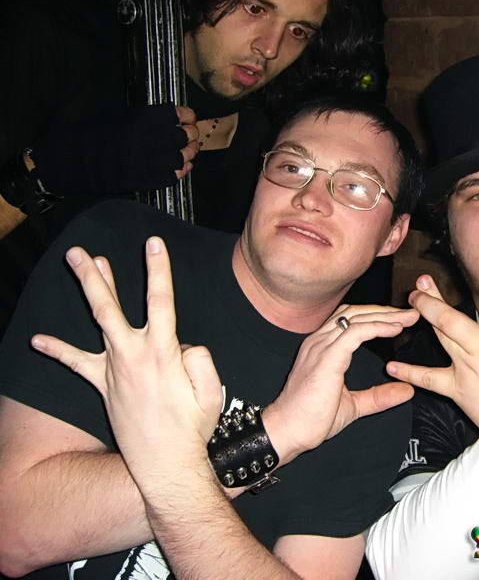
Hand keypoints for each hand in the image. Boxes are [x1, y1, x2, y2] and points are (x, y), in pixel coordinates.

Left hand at [30, 237, 222, 479]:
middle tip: (82, 252)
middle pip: (108, 307)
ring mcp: (114, 370)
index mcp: (163, 354)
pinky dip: (58, 350)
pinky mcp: (103, 385)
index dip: (158, 270)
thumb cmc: (193, 427)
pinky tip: (37, 340)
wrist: (165, 463)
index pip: (161, 302)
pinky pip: (77, 364)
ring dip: (87, 292)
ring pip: (96, 323)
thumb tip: (182, 344)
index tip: (154, 244)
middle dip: (96, 277)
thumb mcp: (212, 390)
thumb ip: (200, 357)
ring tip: (79, 265)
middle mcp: (132, 356)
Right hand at [33, 103, 199, 194]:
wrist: (59, 165)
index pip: (172, 115)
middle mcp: (142, 142)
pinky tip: (182, 167)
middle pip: (180, 137)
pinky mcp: (139, 183)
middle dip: (190, 134)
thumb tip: (143, 103)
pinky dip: (179, 172)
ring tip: (190, 150)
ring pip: (179, 159)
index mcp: (133, 120)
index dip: (185, 115)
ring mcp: (142, 165)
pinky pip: (169, 179)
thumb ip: (123, 107)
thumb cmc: (74, 134)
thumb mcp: (97, 110)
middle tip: (191, 134)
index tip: (188, 116)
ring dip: (188, 154)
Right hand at [263, 304, 418, 464]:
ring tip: (408, 318)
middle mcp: (320, 341)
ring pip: (356, 318)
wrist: (288, 430)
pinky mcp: (327, 356)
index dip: (376, 316)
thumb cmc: (311, 418)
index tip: (401, 320)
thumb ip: (378, 396)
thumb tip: (406, 391)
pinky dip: (377, 327)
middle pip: (355, 312)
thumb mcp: (353, 404)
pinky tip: (394, 329)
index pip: (350, 320)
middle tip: (411, 313)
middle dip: (385, 310)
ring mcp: (321, 346)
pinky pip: (355, 332)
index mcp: (322, 347)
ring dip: (385, 315)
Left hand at [387, 235, 478, 477]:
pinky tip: (392, 365)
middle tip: (420, 283)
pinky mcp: (459, 390)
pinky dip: (409, 372)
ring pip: (440, 336)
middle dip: (431, 299)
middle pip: (451, 316)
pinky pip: (428, 378)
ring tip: (411, 300)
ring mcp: (470, 368)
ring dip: (424, 316)